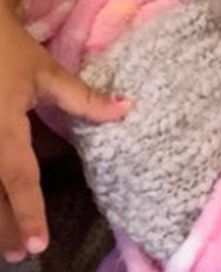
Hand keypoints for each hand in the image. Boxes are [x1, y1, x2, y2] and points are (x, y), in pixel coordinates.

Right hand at [0, 0, 130, 262]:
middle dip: (5, 225)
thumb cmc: (8, 50)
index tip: (38, 242)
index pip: (18, 176)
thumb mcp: (47, 73)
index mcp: (2, 125)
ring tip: (7, 246)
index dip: (27, 211)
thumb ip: (84, 98)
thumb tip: (127, 109)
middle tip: (19, 253)